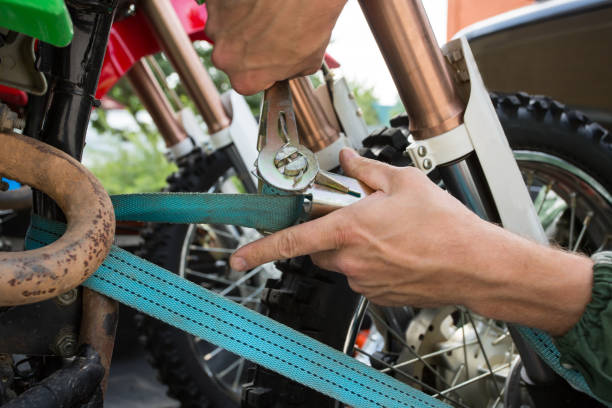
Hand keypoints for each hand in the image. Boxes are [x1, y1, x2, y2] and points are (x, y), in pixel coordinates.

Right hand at [204, 0, 345, 94]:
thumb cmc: (308, 23)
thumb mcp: (308, 63)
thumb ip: (288, 72)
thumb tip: (287, 69)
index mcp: (244, 80)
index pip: (247, 82)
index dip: (261, 70)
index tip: (271, 58)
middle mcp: (224, 57)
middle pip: (232, 56)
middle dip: (248, 46)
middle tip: (270, 31)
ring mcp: (216, 26)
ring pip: (226, 29)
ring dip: (241, 24)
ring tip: (265, 13)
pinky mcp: (214, 1)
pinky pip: (223, 6)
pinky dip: (236, 4)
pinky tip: (257, 2)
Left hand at [231, 149, 593, 334]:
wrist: (473, 263)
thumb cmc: (443, 225)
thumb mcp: (404, 182)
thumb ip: (366, 170)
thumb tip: (346, 159)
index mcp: (349, 229)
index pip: (292, 240)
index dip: (260, 250)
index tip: (238, 259)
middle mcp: (351, 259)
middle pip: (319, 246)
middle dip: (330, 231)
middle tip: (360, 217)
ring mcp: (365, 280)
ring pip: (341, 261)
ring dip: (354, 247)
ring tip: (389, 235)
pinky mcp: (379, 294)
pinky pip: (362, 275)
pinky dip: (372, 263)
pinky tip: (399, 251)